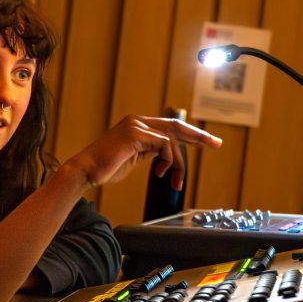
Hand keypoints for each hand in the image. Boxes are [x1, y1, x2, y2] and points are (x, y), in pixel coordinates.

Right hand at [63, 115, 221, 189]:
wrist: (85, 172)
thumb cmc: (105, 169)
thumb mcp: (134, 158)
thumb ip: (149, 152)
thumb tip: (166, 154)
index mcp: (137, 126)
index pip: (169, 127)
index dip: (189, 134)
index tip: (206, 142)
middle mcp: (138, 121)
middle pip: (176, 125)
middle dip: (199, 135)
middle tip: (216, 143)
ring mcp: (136, 125)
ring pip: (171, 139)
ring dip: (178, 163)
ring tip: (175, 181)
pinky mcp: (135, 134)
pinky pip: (163, 145)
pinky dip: (168, 161)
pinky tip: (160, 173)